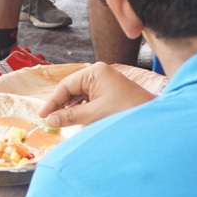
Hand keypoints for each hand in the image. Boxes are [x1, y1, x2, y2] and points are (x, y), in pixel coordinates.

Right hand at [39, 61, 154, 127]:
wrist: (153, 118)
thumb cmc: (128, 111)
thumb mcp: (95, 114)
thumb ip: (71, 117)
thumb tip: (50, 120)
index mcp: (95, 72)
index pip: (66, 85)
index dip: (53, 101)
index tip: (43, 116)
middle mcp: (99, 74)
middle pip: (72, 90)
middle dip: (62, 106)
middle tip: (51, 122)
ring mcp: (106, 83)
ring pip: (81, 96)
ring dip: (73, 110)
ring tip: (64, 124)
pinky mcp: (111, 93)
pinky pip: (90, 100)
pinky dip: (83, 111)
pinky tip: (79, 122)